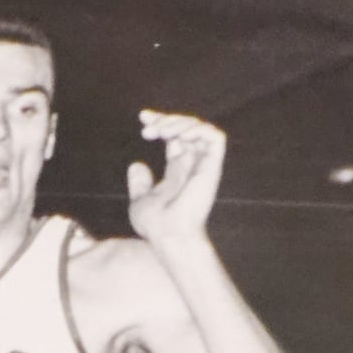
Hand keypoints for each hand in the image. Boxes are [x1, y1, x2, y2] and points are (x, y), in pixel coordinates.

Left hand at [127, 110, 226, 243]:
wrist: (168, 235)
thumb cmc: (155, 226)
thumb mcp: (140, 202)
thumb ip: (140, 184)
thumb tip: (136, 164)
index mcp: (178, 171)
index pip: (175, 137)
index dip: (161, 122)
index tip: (142, 117)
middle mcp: (192, 165)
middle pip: (186, 128)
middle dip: (166, 120)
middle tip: (147, 129)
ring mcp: (203, 165)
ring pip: (200, 128)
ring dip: (178, 123)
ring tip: (159, 132)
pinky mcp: (212, 167)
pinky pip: (215, 137)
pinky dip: (197, 129)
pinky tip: (178, 136)